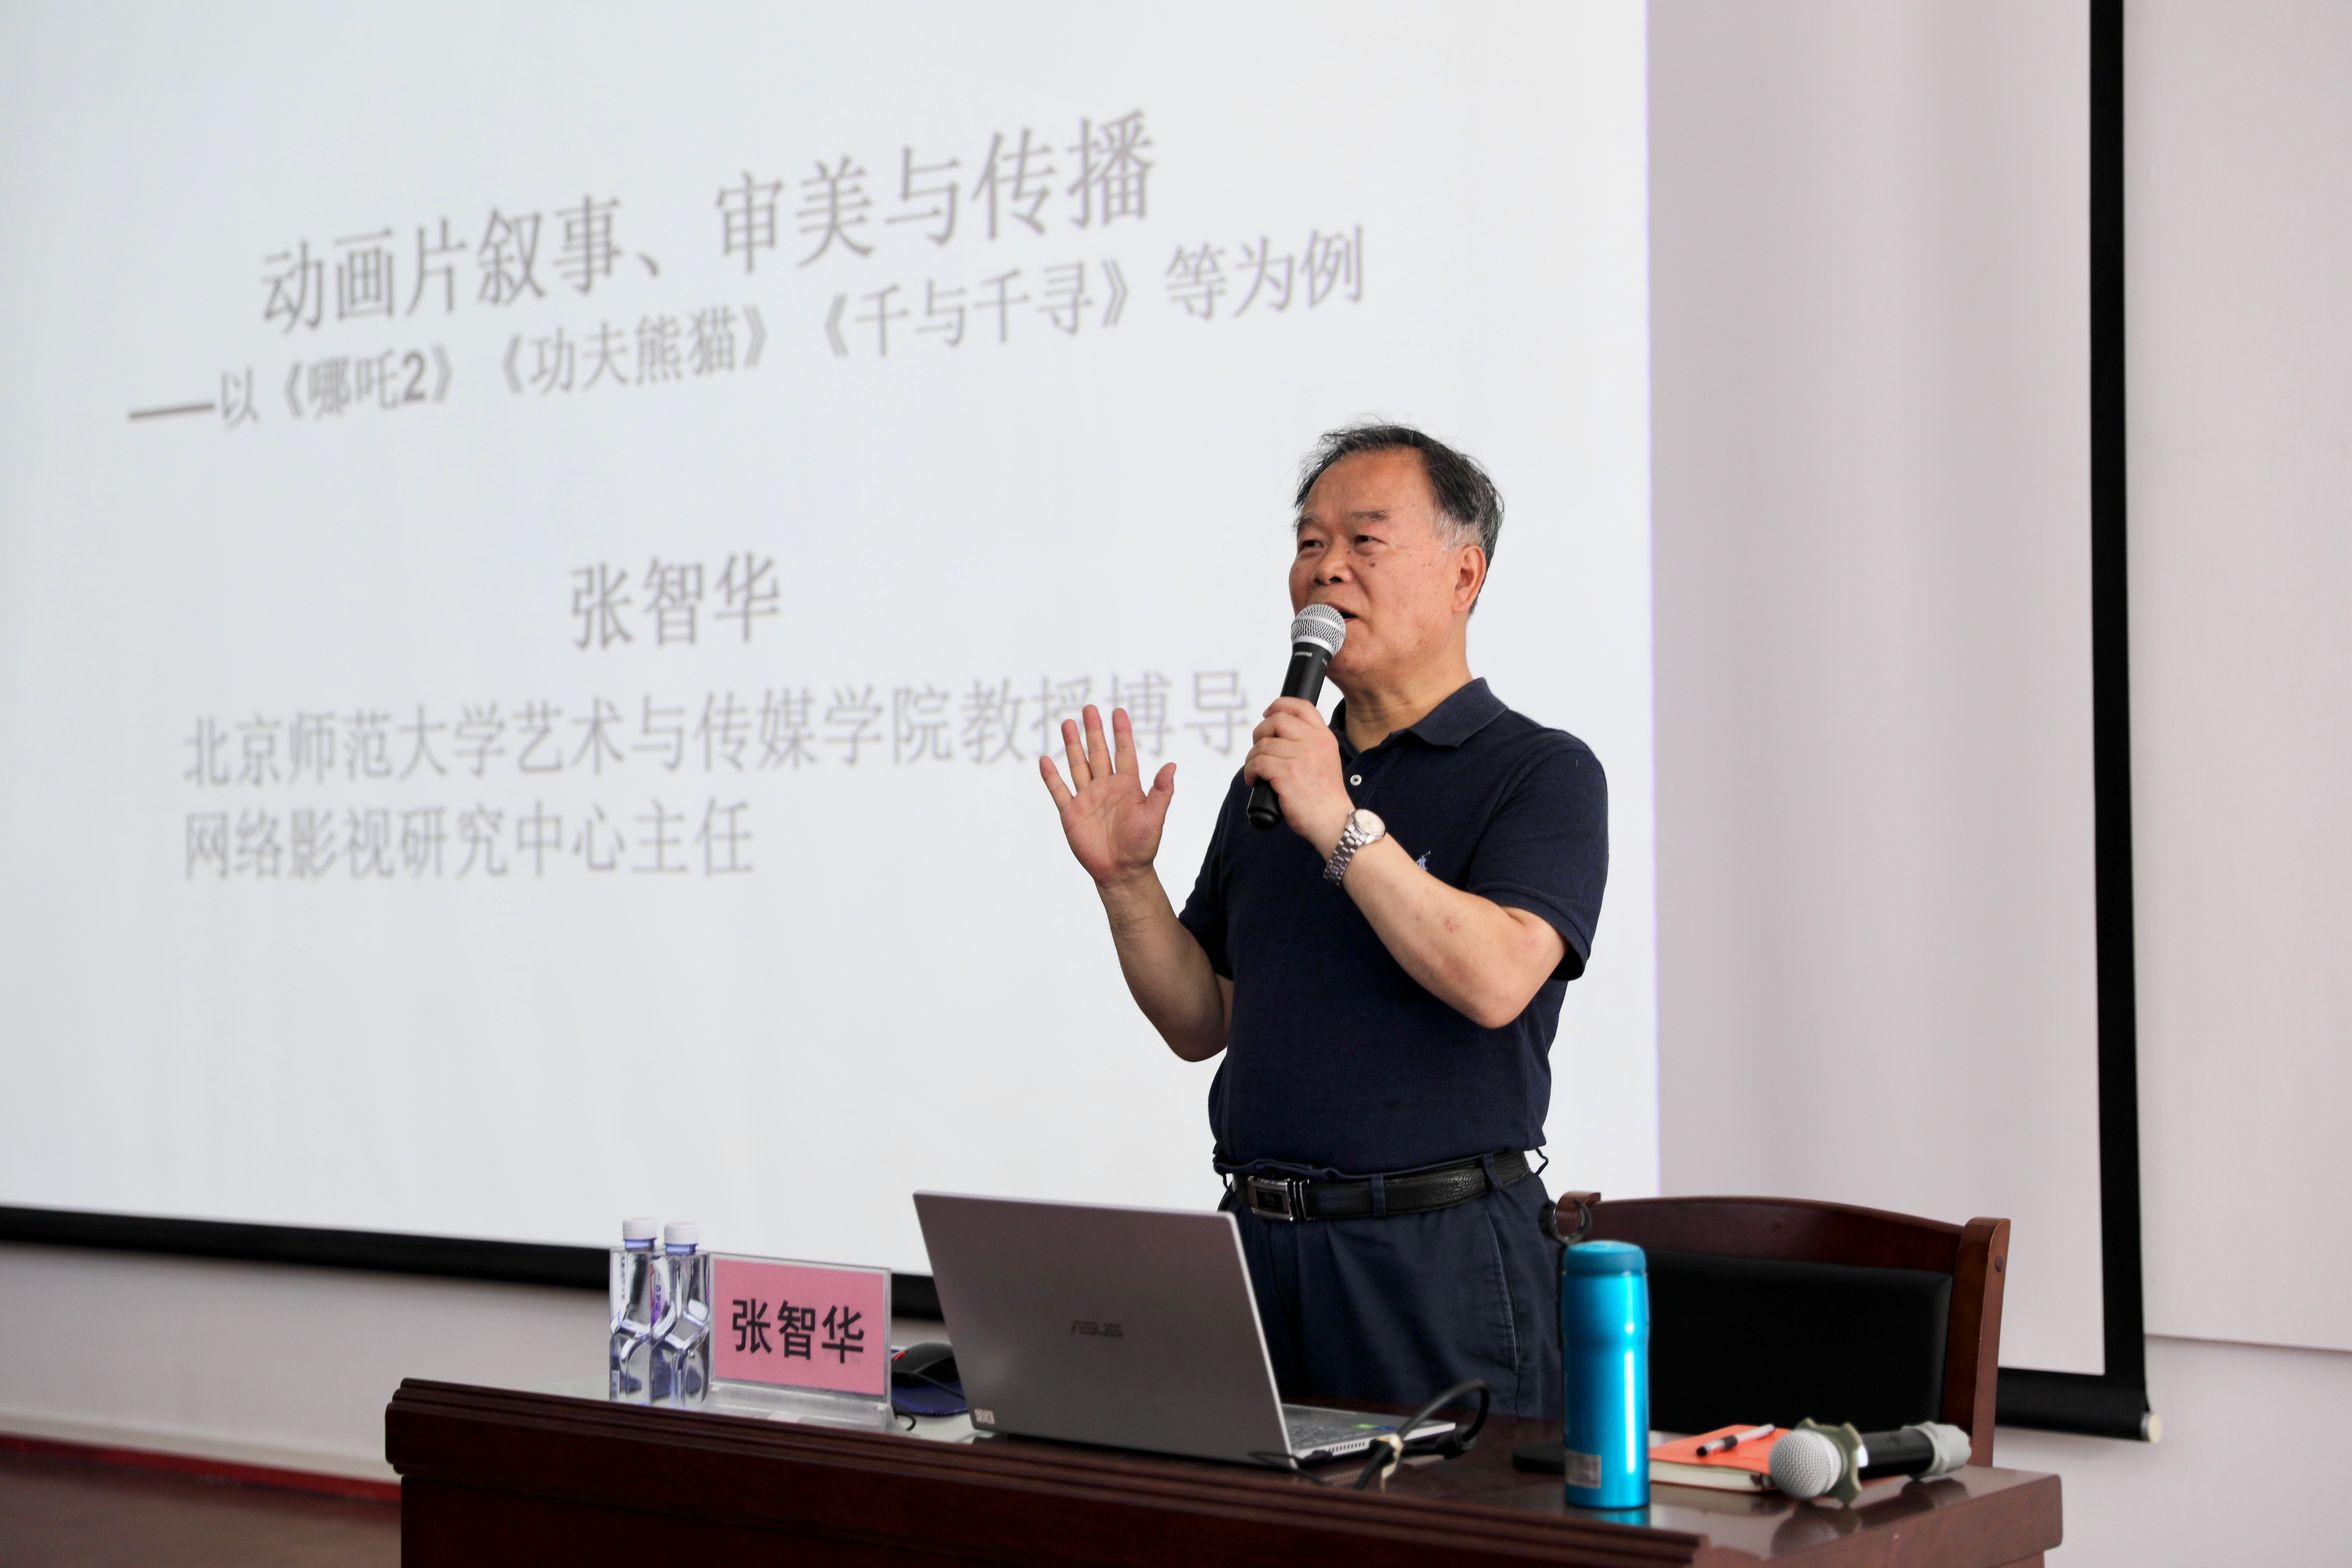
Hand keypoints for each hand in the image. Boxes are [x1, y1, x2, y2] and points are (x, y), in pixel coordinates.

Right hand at [1040, 705, 1177, 887]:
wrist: (1122, 872)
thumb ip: (1162, 791)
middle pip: (1098, 752)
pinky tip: (1045, 760)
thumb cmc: (1142, 846)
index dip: (1121, 732)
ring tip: (1067, 723)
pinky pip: (1059, 791)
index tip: (1118, 711)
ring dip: (1072, 745)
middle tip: (1089, 708)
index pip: (1124, 752)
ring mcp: (1087, 799)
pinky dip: (1051, 776)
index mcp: (1127, 786)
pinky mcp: (1071, 813)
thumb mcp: (1155, 816)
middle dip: (1094, 730)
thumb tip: (1172, 766)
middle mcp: (1106, 788)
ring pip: (1078, 765)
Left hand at [1243, 697, 1352, 854]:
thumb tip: (1277, 735)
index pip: (1301, 706)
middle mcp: (1314, 743)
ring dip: (1252, 758)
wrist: (1333, 821)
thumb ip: (1309, 743)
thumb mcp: (1325, 760)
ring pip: (1262, 745)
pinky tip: (1254, 781)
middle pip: (1276, 721)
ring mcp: (1301, 757)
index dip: (1279, 705)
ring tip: (1256, 772)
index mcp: (1324, 737)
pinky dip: (1250, 772)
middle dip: (1260, 733)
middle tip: (1258, 750)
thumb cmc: (1324, 796)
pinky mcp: (1287, 774)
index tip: (1267, 714)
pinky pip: (1257, 763)